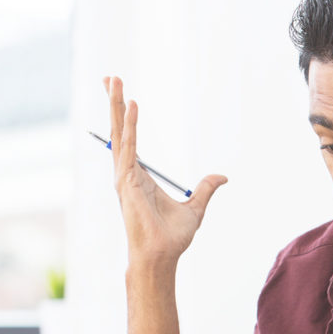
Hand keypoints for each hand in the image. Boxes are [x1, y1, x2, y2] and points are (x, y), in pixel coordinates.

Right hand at [104, 76, 226, 265]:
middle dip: (115, 102)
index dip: (127, 117)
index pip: (130, 139)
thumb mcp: (195, 208)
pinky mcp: (127, 182)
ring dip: (117, 106)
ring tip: (114, 80)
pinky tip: (132, 107)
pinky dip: (131, 127)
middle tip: (110, 76)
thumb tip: (222, 177)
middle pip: (119, 131)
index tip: (125, 96)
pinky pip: (129, 148)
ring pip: (120, 134)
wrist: (161, 257)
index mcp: (139, 178)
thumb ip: (205, 189)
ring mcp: (124, 177)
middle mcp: (127, 174)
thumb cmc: (172, 238)